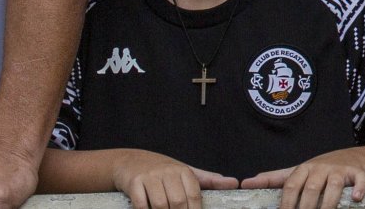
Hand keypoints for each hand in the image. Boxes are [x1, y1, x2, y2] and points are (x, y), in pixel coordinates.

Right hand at [105, 153, 235, 208]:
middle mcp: (167, 171)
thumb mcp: (185, 172)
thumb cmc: (162, 171)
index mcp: (183, 170)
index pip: (194, 195)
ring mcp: (150, 176)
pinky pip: (141, 204)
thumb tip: (233, 183)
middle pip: (178, 202)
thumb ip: (208, 180)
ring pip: (161, 205)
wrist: (130, 161)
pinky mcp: (134, 182)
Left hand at [244, 154, 364, 208]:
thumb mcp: (298, 172)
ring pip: (334, 186)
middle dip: (306, 208)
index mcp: (304, 169)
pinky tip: (355, 199)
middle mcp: (321, 168)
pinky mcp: (359, 173)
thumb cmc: (321, 170)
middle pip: (311, 189)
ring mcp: (341, 170)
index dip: (286, 204)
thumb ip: (274, 179)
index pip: (291, 186)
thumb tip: (247, 183)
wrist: (354, 159)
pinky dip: (358, 189)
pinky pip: (359, 180)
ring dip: (328, 204)